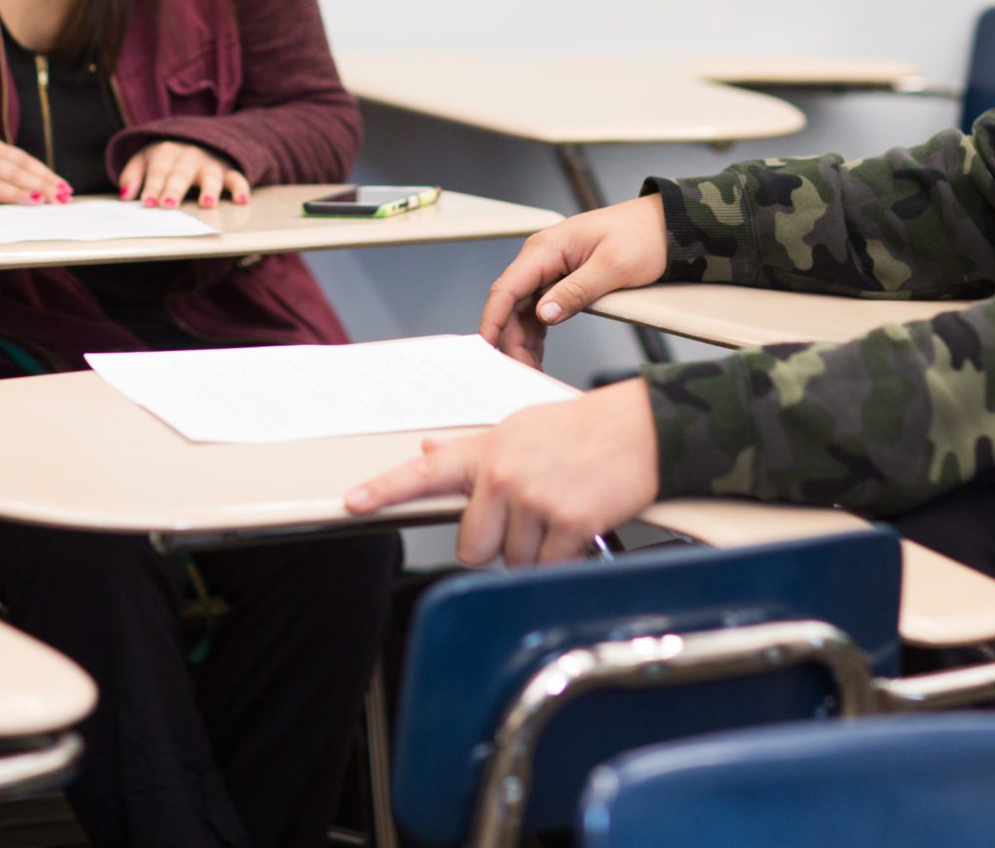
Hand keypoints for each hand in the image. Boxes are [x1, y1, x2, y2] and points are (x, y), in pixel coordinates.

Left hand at [118, 141, 248, 209]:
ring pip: (210, 176)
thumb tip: (125, 196)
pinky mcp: (227, 171)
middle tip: (168, 205)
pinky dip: (240, 188)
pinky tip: (241, 200)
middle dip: (174, 190)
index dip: (152, 187)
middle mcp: (189, 156)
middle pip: (181, 175)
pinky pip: (236, 178)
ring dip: (209, 189)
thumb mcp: (145, 158)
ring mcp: (209, 163)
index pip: (158, 172)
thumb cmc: (167, 157)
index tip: (147, 203)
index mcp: (166, 152)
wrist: (197, 137)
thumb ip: (132, 175)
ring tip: (207, 203)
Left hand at [343, 382, 659, 565]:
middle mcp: (502, 474)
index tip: (353, 502)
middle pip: (472, 545)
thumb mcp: (521, 428)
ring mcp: (532, 499)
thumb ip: (475, 450)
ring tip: (560, 512)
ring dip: (537, 551)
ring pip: (513, 560)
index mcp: (487, 450)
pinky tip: (578, 527)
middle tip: (528, 519)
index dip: (384, 489)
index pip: (424, 471)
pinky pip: (548, 566)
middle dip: (498, 544)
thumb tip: (428, 451)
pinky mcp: (564, 522)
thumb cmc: (585, 429)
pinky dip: (564, 558)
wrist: (642, 429)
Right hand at [480, 195, 670, 368]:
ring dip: (522, 341)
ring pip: (522, 311)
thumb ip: (576, 291)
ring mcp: (550, 269)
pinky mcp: (560, 280)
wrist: (665, 227)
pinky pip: (538, 310)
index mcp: (547, 248)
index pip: (507, 287)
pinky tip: (538, 355)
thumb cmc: (642, 236)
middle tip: (522, 372)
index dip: (493, 320)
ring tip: (530, 370)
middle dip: (511, 339)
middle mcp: (542, 258)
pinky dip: (536, 334)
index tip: (487, 348)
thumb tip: (543, 314)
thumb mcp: (613, 267)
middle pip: (511, 304)